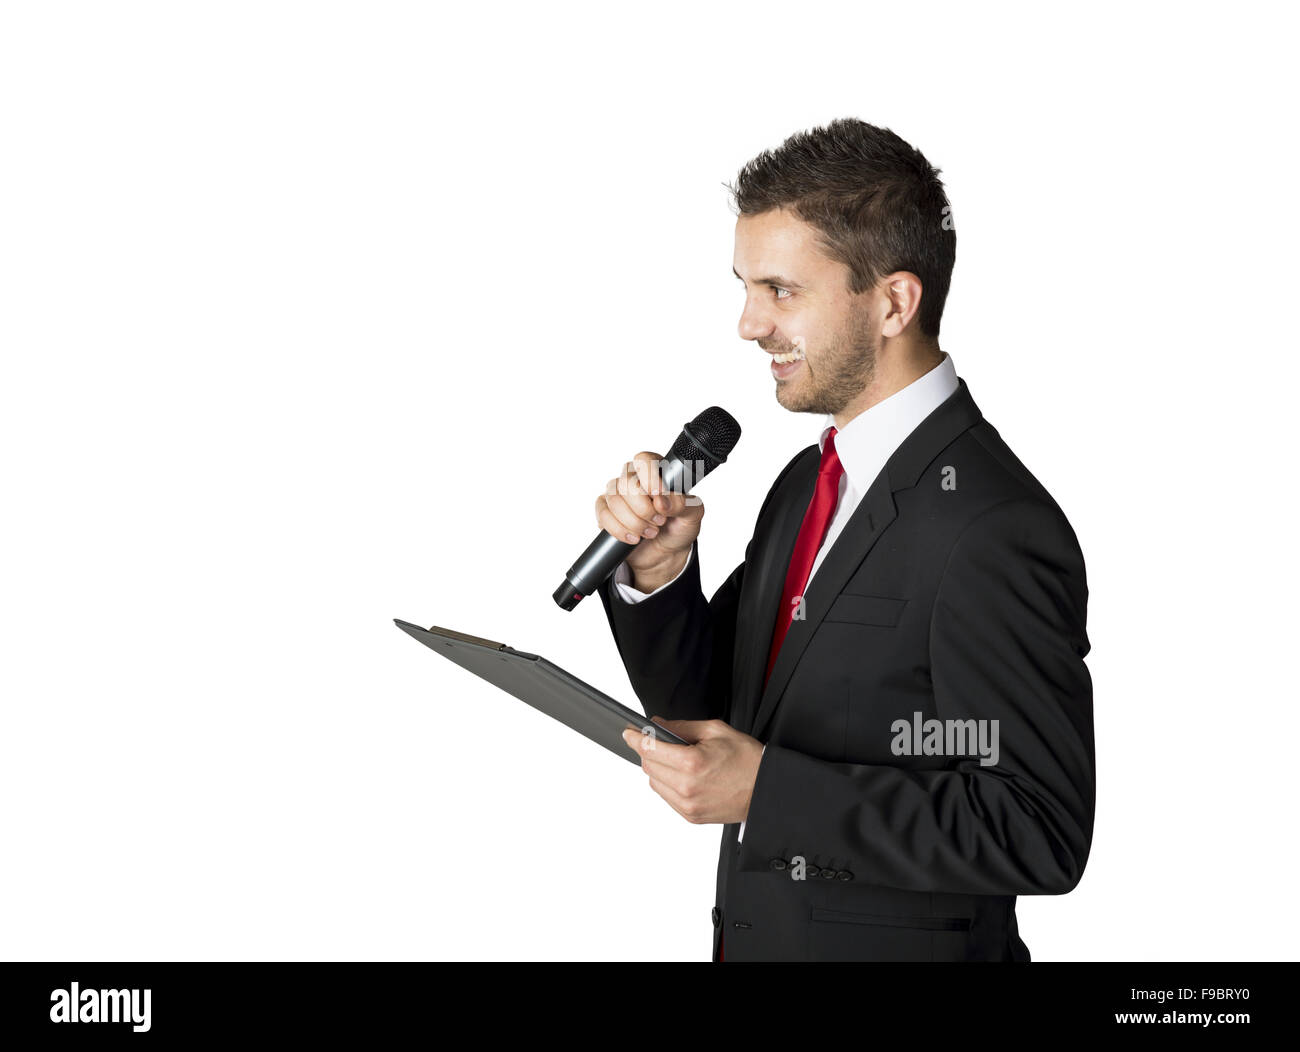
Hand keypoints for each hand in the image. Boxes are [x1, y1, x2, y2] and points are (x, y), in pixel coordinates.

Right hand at [595, 452, 704, 589]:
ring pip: (615, 500)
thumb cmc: (678, 528)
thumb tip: (661, 500)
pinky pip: (604, 515)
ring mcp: (617, 494)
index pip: (644, 459)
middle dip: (644, 508)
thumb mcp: (692, 516)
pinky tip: (634, 537)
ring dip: (634, 522)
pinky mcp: (605, 511)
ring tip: (651, 532)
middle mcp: (634, 479)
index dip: (649, 476)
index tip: (657, 495)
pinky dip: (620, 530)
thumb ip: (682, 504)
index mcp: (657, 471)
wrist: (664, 553)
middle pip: (627, 482)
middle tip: (660, 521)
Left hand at [620, 717, 763, 824]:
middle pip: (648, 766)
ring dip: (658, 769)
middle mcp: (686, 787)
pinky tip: (683, 775)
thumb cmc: (747, 759)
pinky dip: (668, 784)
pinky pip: (667, 797)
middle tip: (658, 742)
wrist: (767, 789)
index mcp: (691, 763)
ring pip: (654, 783)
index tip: (628, 732)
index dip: (635, 738)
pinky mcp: (691, 816)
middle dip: (648, 751)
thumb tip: (658, 724)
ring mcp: (688, 805)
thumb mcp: (715, 730)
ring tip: (676, 759)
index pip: (650, 748)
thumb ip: (682, 727)